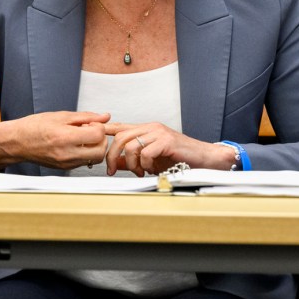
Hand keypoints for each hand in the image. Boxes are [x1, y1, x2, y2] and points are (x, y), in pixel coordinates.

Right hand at [0, 110, 110, 172]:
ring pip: (94, 159)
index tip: (91, 124)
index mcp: (65, 138)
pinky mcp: (65, 168)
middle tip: (91, 131)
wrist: (17, 142)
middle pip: (100, 152)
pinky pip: (84, 162)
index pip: (97, 136)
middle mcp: (67, 154)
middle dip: (100, 140)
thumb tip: (104, 117)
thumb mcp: (61, 116)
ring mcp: (66, 163)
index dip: (98, 127)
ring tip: (82, 138)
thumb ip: (86, 117)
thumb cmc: (34, 127)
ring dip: (94, 147)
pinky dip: (85, 153)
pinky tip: (76, 144)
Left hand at [103, 122, 237, 175]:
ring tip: (140, 172)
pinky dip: (145, 165)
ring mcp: (159, 133)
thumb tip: (115, 164)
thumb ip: (134, 160)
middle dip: (112, 156)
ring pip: (130, 145)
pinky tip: (151, 170)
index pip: (120, 126)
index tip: (93, 137)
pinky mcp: (167, 141)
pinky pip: (146, 152)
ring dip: (131, 164)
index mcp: (146, 130)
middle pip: (120, 136)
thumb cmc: (181, 159)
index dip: (104, 130)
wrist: (205, 159)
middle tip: (113, 171)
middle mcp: (151, 128)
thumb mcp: (153, 160)